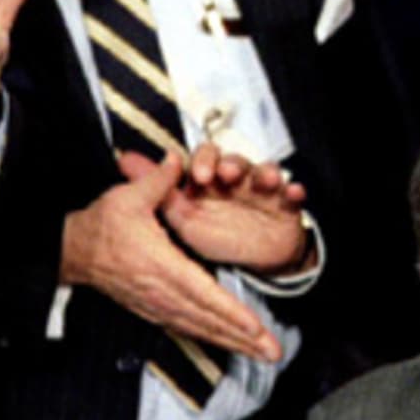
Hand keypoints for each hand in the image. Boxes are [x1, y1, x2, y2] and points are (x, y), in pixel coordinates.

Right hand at [60, 151, 280, 360]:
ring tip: (262, 353)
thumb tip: (178, 160)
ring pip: (200, 329)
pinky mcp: (152, 311)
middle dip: (243, 338)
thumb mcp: (128, 197)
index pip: (203, 292)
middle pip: (208, 320)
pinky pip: (187, 329)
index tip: (255, 327)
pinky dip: (212, 338)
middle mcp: (161, 292)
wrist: (72, 251)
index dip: (230, 312)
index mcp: (160, 266)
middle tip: (273, 352)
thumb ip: (158, 180)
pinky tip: (232, 344)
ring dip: (233, 344)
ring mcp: (156, 306)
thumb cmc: (102, 225)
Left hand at [140, 142, 309, 274]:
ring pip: (264, 171)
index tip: (198, 176)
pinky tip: (292, 192)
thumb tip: (125, 160)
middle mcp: (236, 181)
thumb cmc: (217, 237)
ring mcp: (261, 190)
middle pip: (236, 160)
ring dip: (265, 172)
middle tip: (227, 175)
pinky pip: (293, 193)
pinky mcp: (284, 204)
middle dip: (232, 164)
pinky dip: (294, 190)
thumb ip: (157, 189)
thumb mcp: (183, 219)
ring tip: (265, 180)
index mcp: (210, 182)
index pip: (205, 157)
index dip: (203, 161)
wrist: (254, 261)